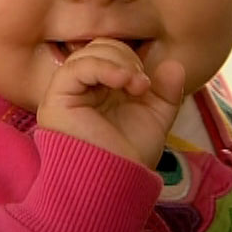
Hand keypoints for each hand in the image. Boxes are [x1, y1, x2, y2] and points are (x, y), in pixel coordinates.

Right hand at [37, 38, 184, 168]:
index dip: (132, 58)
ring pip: (88, 53)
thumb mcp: (156, 119)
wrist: (112, 184)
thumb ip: (167, 93)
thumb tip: (174, 64)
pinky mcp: (57, 98)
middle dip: (127, 58)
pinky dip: (103, 66)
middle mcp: (81, 88)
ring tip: (137, 85)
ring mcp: (67, 92)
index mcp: (100, 90)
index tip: (149, 82)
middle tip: (142, 84)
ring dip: (119, 62)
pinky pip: (76, 67)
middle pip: (99, 48)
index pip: (111, 53)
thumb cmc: (129, 158)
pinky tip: (124, 80)